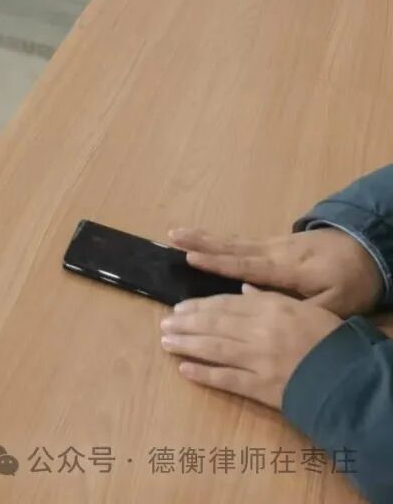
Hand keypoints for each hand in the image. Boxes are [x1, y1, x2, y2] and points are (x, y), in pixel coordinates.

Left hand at [160, 287, 340, 408]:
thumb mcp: (303, 308)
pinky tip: (185, 370)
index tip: (178, 307)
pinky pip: (226, 380)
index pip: (224, 304)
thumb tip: (244, 290)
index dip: (198, 306)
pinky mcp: (261, 387)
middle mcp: (257, 331)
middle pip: (213, 324)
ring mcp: (257, 360)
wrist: (347, 377)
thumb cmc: (328, 339)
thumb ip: (270, 299)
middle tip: (164, 323)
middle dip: (185, 323)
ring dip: (186, 344)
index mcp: (268, 308)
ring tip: (165, 341)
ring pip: (213, 349)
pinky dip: (204, 374)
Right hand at [168, 225, 382, 316]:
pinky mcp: (276, 245)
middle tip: (171, 234)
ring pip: (233, 241)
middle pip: (232, 246)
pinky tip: (207, 241)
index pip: (245, 264)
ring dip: (205, 237)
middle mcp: (274, 252)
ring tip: (177, 232)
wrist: (368, 248)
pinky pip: (241, 242)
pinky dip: (220, 241)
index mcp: (286, 268)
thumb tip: (253, 301)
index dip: (218, 261)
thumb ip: (297, 307)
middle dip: (200, 242)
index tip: (189, 255)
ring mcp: (274, 245)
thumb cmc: (351, 280)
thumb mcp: (335, 304)